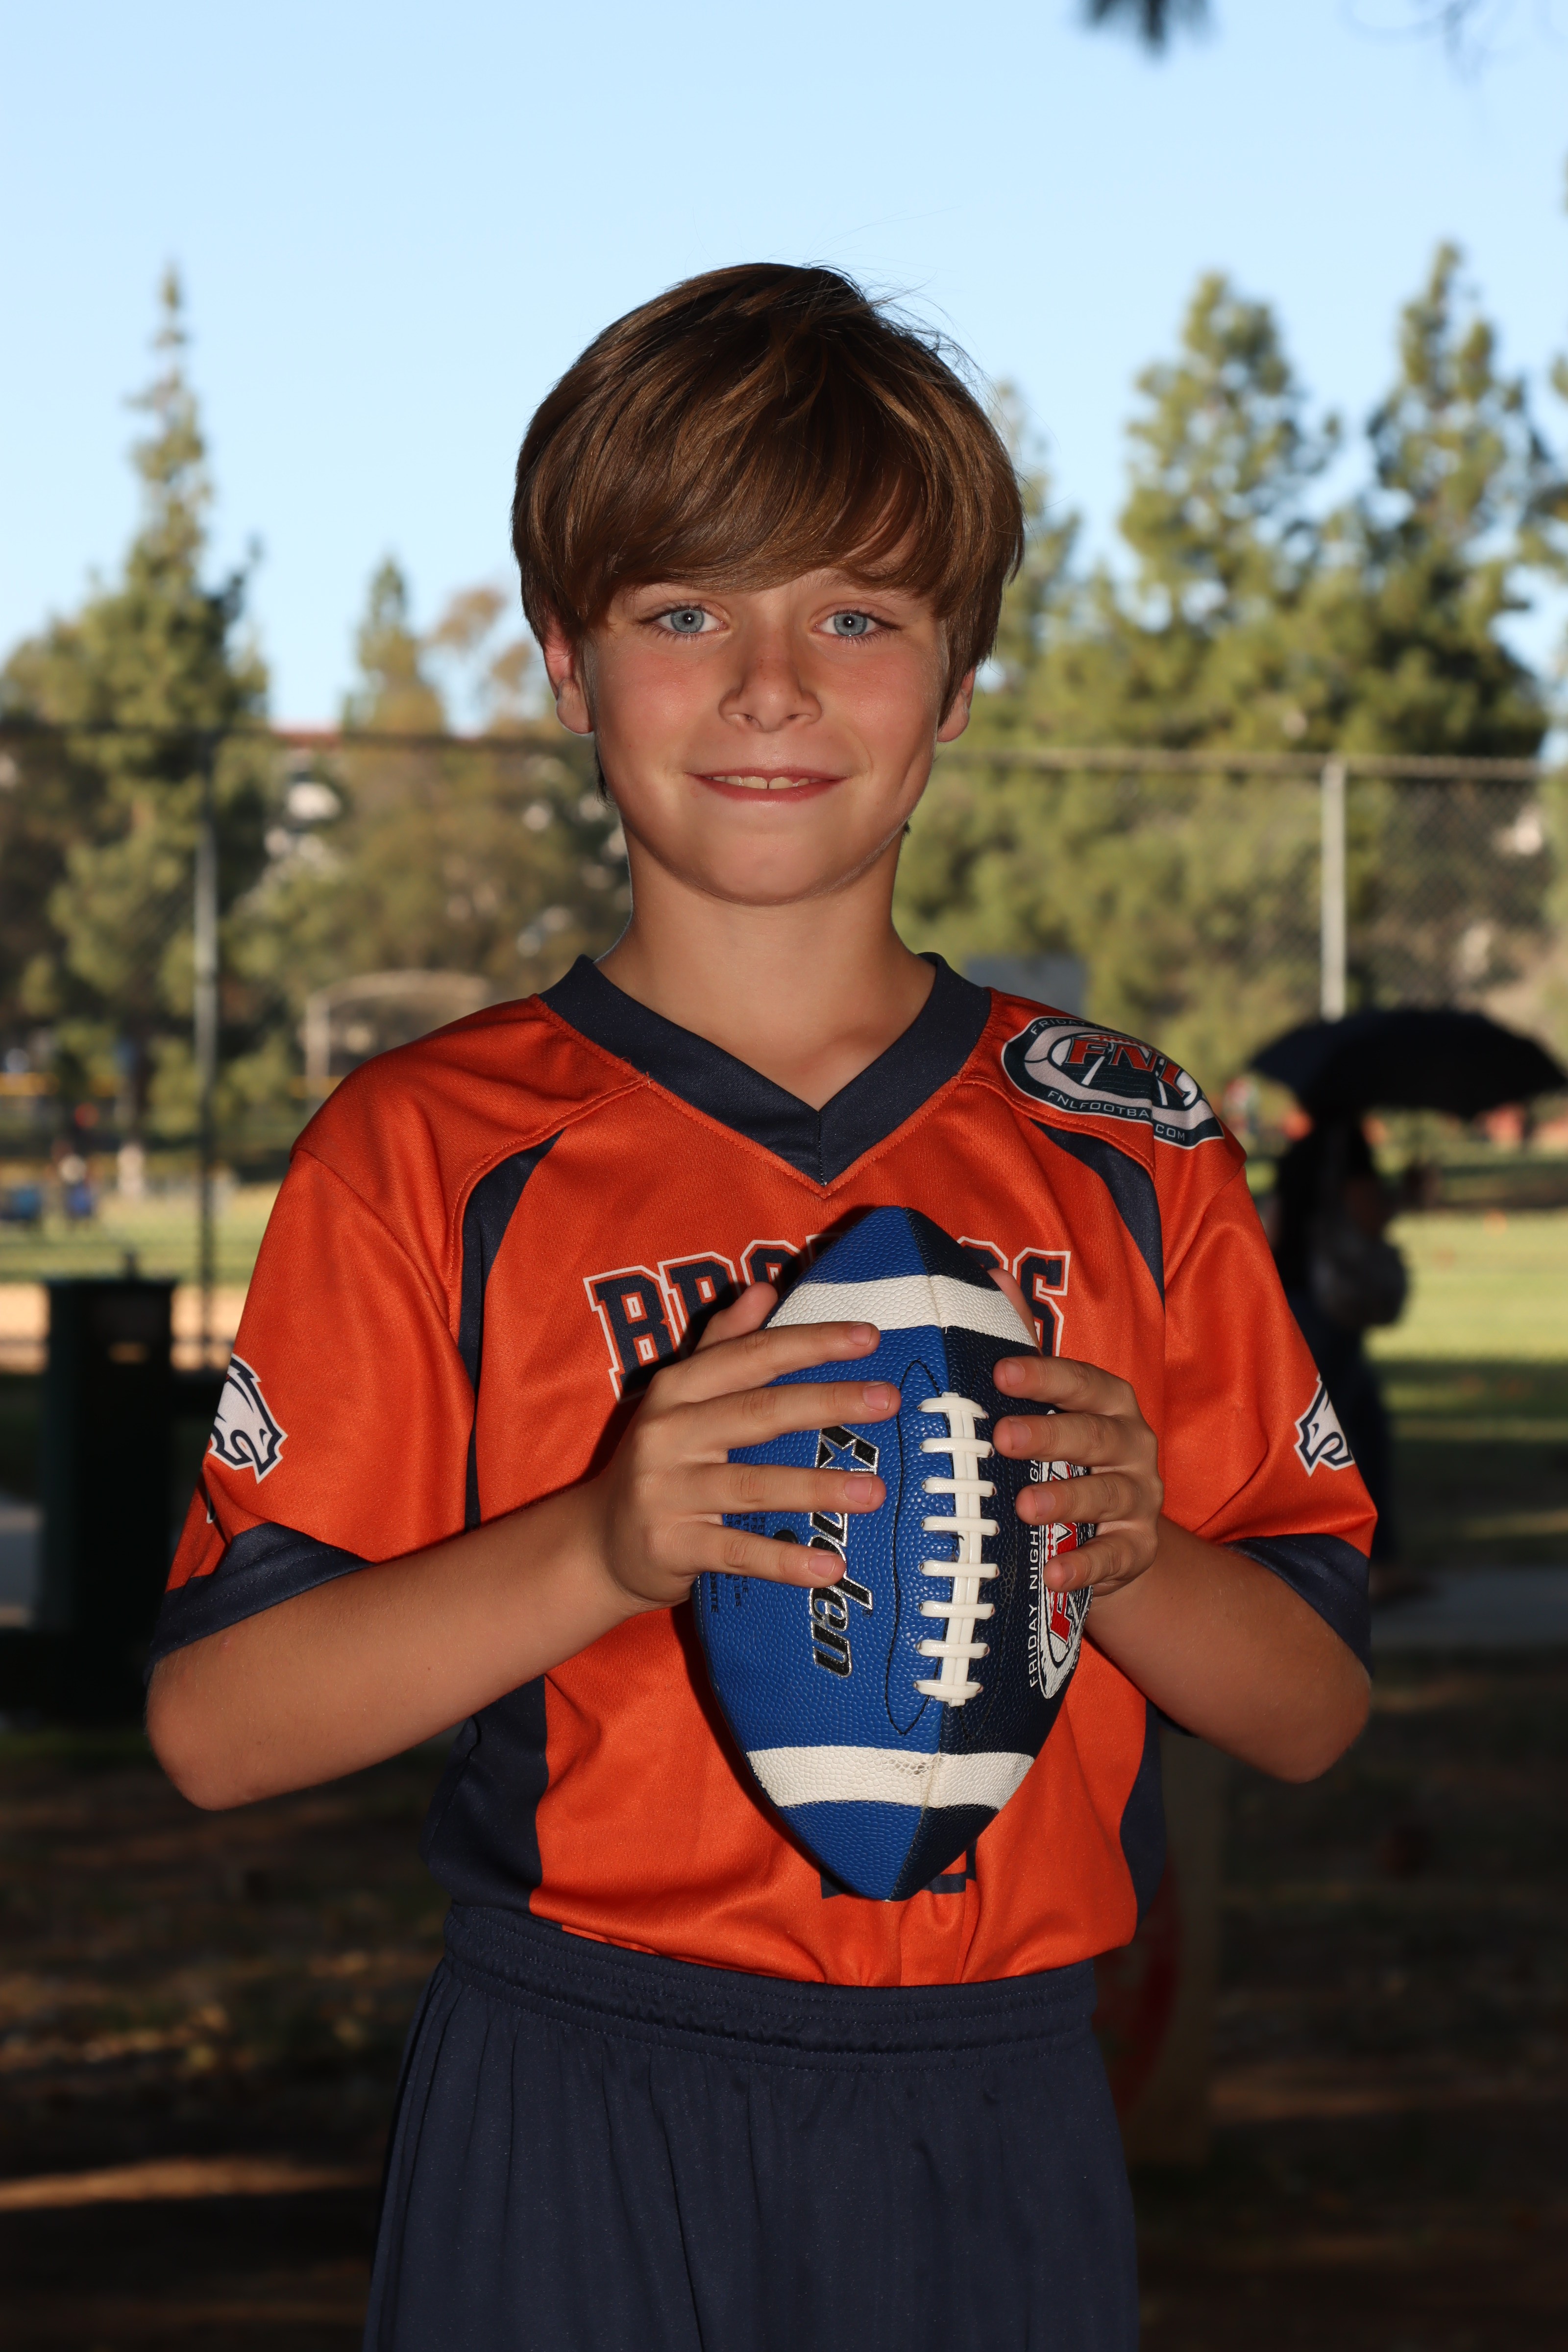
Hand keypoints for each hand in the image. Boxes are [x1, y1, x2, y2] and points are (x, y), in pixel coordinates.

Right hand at [589, 1282, 898, 1613]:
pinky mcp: (671, 1546)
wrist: (598, 1544)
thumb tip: (763, 1287)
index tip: (870, 1338)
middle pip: (759, 1411)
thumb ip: (722, 1344)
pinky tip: (831, 1566)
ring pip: (753, 1484)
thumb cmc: (659, 1463)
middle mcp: (669, 1433)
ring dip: (817, 1487)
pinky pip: (736, 1552)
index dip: (810, 1343)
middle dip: (827, 1402)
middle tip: (888, 1400)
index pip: (752, 1356)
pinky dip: (783, 1561)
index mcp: (677, 1389)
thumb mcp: (679, 1399)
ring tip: (876, 1491)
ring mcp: (666, 1491)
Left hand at [987, 1273, 1161, 1597]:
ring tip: (1024, 1507)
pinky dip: (1084, 1568)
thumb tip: (992, 1273)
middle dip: (1050, 1434)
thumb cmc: (1069, 1455)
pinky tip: (1052, 1574)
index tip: (1001, 1374)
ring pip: (1106, 1494)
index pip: (1082, 1382)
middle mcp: (1132, 1446)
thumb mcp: (1053, 1404)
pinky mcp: (1137, 1550)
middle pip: (1095, 1436)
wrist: (1116, 1536)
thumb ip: (1024, 1343)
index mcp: (1110, 1404)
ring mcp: (1139, 1500)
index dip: (1045, 1377)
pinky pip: (1113, 1557)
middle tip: (1002, 1437)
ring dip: (1065, 1499)